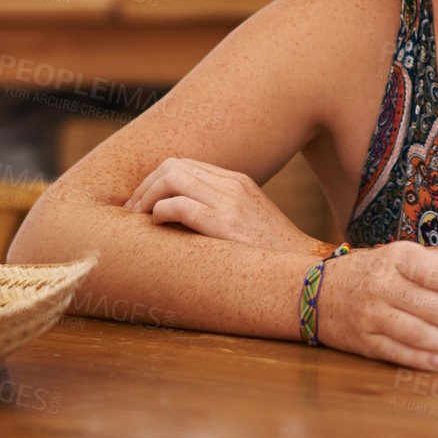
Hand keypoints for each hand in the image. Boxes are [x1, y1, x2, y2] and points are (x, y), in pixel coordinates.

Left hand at [122, 157, 321, 255]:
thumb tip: (177, 219)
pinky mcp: (227, 224)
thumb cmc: (271, 257)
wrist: (306, 274)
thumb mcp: (247, 223)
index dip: (155, 180)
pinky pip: (180, 205)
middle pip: (172, 165)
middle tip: (131, 212)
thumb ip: (218, 212)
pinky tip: (155, 225)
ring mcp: (231, 202)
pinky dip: (160, 211)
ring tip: (137, 218)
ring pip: (172, 177)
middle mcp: (233, 185)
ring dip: (146, 196)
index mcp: (237, 181)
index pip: (185, 164)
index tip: (141, 203)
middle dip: (145, 186)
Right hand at [315, 241, 437, 370]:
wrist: (317, 290)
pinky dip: (422, 359)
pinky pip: (397, 352)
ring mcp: (371, 315)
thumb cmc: (375, 271)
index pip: (431, 271)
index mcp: (398, 258)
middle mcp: (382, 285)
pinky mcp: (364, 342)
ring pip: (417, 333)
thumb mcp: (402, 257)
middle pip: (430, 306)